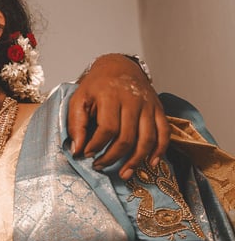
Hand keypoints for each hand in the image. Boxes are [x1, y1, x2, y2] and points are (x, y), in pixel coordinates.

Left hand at [68, 54, 169, 179]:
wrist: (119, 66)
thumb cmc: (96, 86)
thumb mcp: (79, 99)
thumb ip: (76, 124)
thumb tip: (77, 150)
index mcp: (111, 97)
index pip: (107, 128)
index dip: (96, 145)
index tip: (87, 154)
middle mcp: (133, 101)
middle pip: (127, 137)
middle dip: (112, 157)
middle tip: (100, 166)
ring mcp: (148, 106)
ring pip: (147, 138)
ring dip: (136, 160)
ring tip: (124, 173)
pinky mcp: (158, 109)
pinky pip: (164, 133)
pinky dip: (160, 150)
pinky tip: (151, 163)